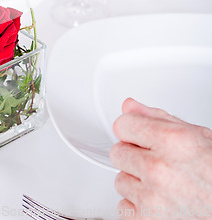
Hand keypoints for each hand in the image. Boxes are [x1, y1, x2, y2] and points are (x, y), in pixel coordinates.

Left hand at [110, 98, 211, 218]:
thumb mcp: (196, 135)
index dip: (131, 130)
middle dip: (133, 156)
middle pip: (117, 152)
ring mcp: (151, 196)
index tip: (137, 135)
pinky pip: (122, 206)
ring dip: (136, 182)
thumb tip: (130, 107)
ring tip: (161, 183)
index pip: (122, 125)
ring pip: (120, 180)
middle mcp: (157, 168)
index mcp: (170, 141)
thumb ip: (157, 118)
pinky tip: (157, 200)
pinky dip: (137, 206)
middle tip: (155, 162)